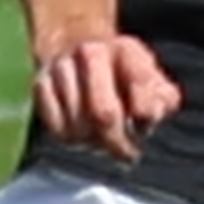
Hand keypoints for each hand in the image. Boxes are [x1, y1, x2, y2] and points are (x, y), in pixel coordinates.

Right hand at [28, 29, 185, 157]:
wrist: (78, 48)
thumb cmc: (123, 75)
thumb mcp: (152, 80)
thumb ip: (163, 98)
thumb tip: (153, 115)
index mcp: (126, 50)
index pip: (140, 87)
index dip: (146, 117)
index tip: (144, 129)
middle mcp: (91, 53)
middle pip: (104, 114)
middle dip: (118, 142)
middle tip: (126, 155)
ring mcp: (62, 68)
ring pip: (78, 126)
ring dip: (94, 143)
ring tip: (103, 142)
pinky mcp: (40, 84)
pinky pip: (57, 128)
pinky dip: (72, 141)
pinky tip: (83, 137)